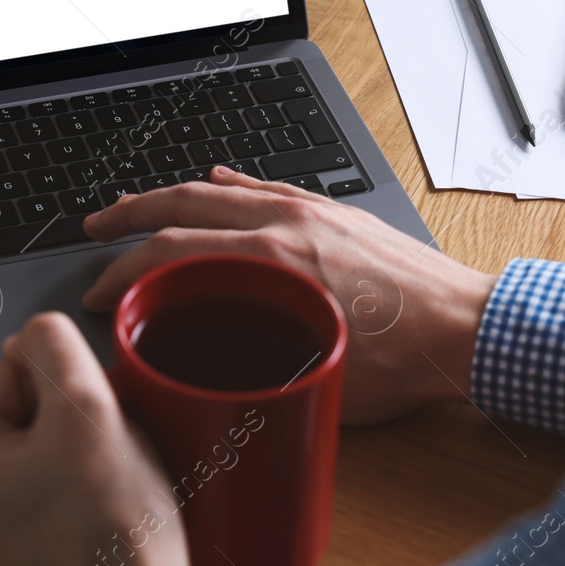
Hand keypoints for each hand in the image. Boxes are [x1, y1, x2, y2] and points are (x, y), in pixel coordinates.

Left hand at [0, 312, 204, 565]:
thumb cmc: (110, 537)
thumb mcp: (86, 406)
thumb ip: (53, 343)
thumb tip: (33, 332)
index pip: (8, 375)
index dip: (66, 386)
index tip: (93, 420)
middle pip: (22, 415)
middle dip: (71, 422)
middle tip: (103, 456)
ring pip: (39, 454)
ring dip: (79, 455)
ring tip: (105, 485)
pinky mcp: (13, 559)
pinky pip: (46, 496)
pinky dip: (78, 493)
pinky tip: (101, 512)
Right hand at [81, 166, 498, 423]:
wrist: (466, 327)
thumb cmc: (403, 361)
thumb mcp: (314, 376)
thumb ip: (256, 369)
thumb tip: (213, 384)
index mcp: (272, 263)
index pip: (172, 252)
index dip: (123, 271)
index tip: (101, 291)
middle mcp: (286, 224)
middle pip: (185, 204)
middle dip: (131, 214)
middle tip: (97, 227)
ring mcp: (312, 211)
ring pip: (222, 188)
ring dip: (174, 194)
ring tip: (140, 204)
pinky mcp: (335, 211)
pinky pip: (267, 186)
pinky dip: (231, 184)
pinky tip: (216, 181)